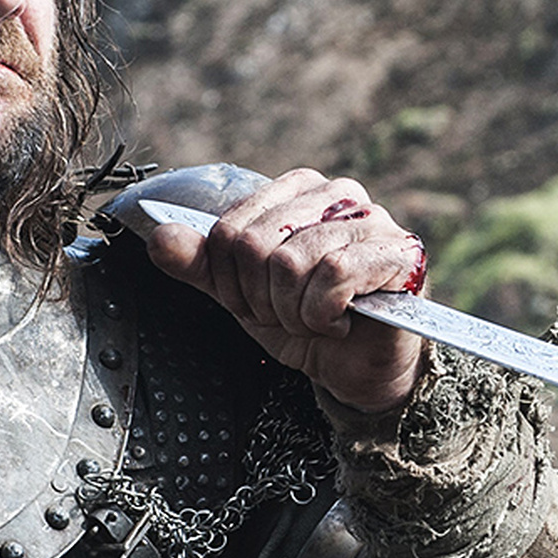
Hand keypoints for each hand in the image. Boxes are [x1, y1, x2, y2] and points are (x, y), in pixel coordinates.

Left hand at [145, 169, 427, 413]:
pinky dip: (322, 313)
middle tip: (287, 315)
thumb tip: (160, 237)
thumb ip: (200, 264)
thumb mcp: (241, 294)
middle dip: (262, 299)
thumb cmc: (304, 320)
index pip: (228, 230)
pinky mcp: (396, 251)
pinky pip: (333, 274)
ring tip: (314, 319)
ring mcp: (370, 219)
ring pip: (291, 262)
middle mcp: (334, 193)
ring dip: (293, 312)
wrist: (355, 367)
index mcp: (295, 191)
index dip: (230, 282)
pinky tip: (338, 322)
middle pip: (255, 245)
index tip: (254, 303)